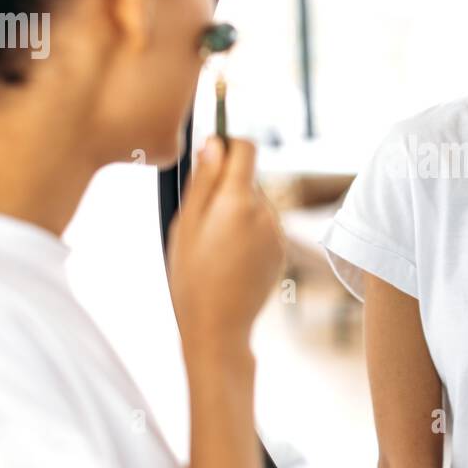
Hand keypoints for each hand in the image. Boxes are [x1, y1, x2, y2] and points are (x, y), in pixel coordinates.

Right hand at [166, 136, 286, 369]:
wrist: (218, 326)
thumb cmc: (191, 275)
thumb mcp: (186, 223)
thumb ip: (203, 179)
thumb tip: (215, 142)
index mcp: (239, 200)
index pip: (246, 148)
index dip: (228, 145)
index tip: (211, 155)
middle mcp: (266, 212)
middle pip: (249, 178)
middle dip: (227, 187)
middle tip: (201, 220)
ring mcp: (277, 233)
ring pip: (256, 203)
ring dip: (237, 211)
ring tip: (214, 246)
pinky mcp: (281, 250)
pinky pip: (264, 227)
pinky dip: (248, 233)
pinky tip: (230, 259)